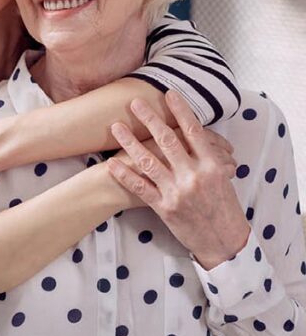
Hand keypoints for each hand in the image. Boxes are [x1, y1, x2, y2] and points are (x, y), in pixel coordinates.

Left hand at [107, 91, 249, 269]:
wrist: (224, 242)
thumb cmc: (224, 208)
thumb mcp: (224, 180)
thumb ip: (210, 158)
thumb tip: (198, 136)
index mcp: (212, 166)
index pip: (194, 131)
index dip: (181, 111)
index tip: (169, 94)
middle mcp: (194, 176)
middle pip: (168, 141)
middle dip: (150, 119)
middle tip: (135, 102)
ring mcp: (177, 192)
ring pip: (149, 161)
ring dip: (130, 142)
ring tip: (116, 127)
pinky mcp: (164, 207)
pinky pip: (140, 188)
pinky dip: (124, 175)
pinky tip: (110, 163)